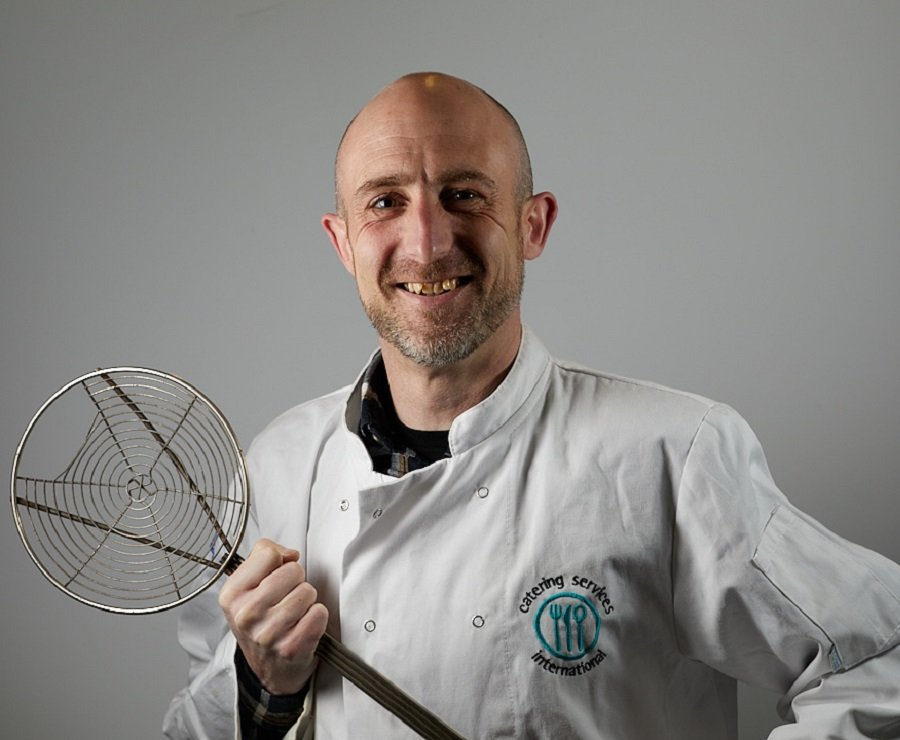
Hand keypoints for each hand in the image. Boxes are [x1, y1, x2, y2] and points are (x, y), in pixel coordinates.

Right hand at [219, 538, 328, 694]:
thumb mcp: (249, 585)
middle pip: (293, 571)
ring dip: (306, 600)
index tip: (275, 577)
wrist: (269, 667)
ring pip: (307, 591)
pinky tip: (304, 626)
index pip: (268, 554)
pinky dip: (317, 617)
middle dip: (296, 581)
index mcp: (232, 595)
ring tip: (294, 613)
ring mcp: (268, 634)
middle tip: (287, 598)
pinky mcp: (291, 648)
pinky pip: (319, 613)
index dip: (279, 562)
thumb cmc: (262, 619)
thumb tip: (290, 555)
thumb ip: (265, 554)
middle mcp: (246, 615)